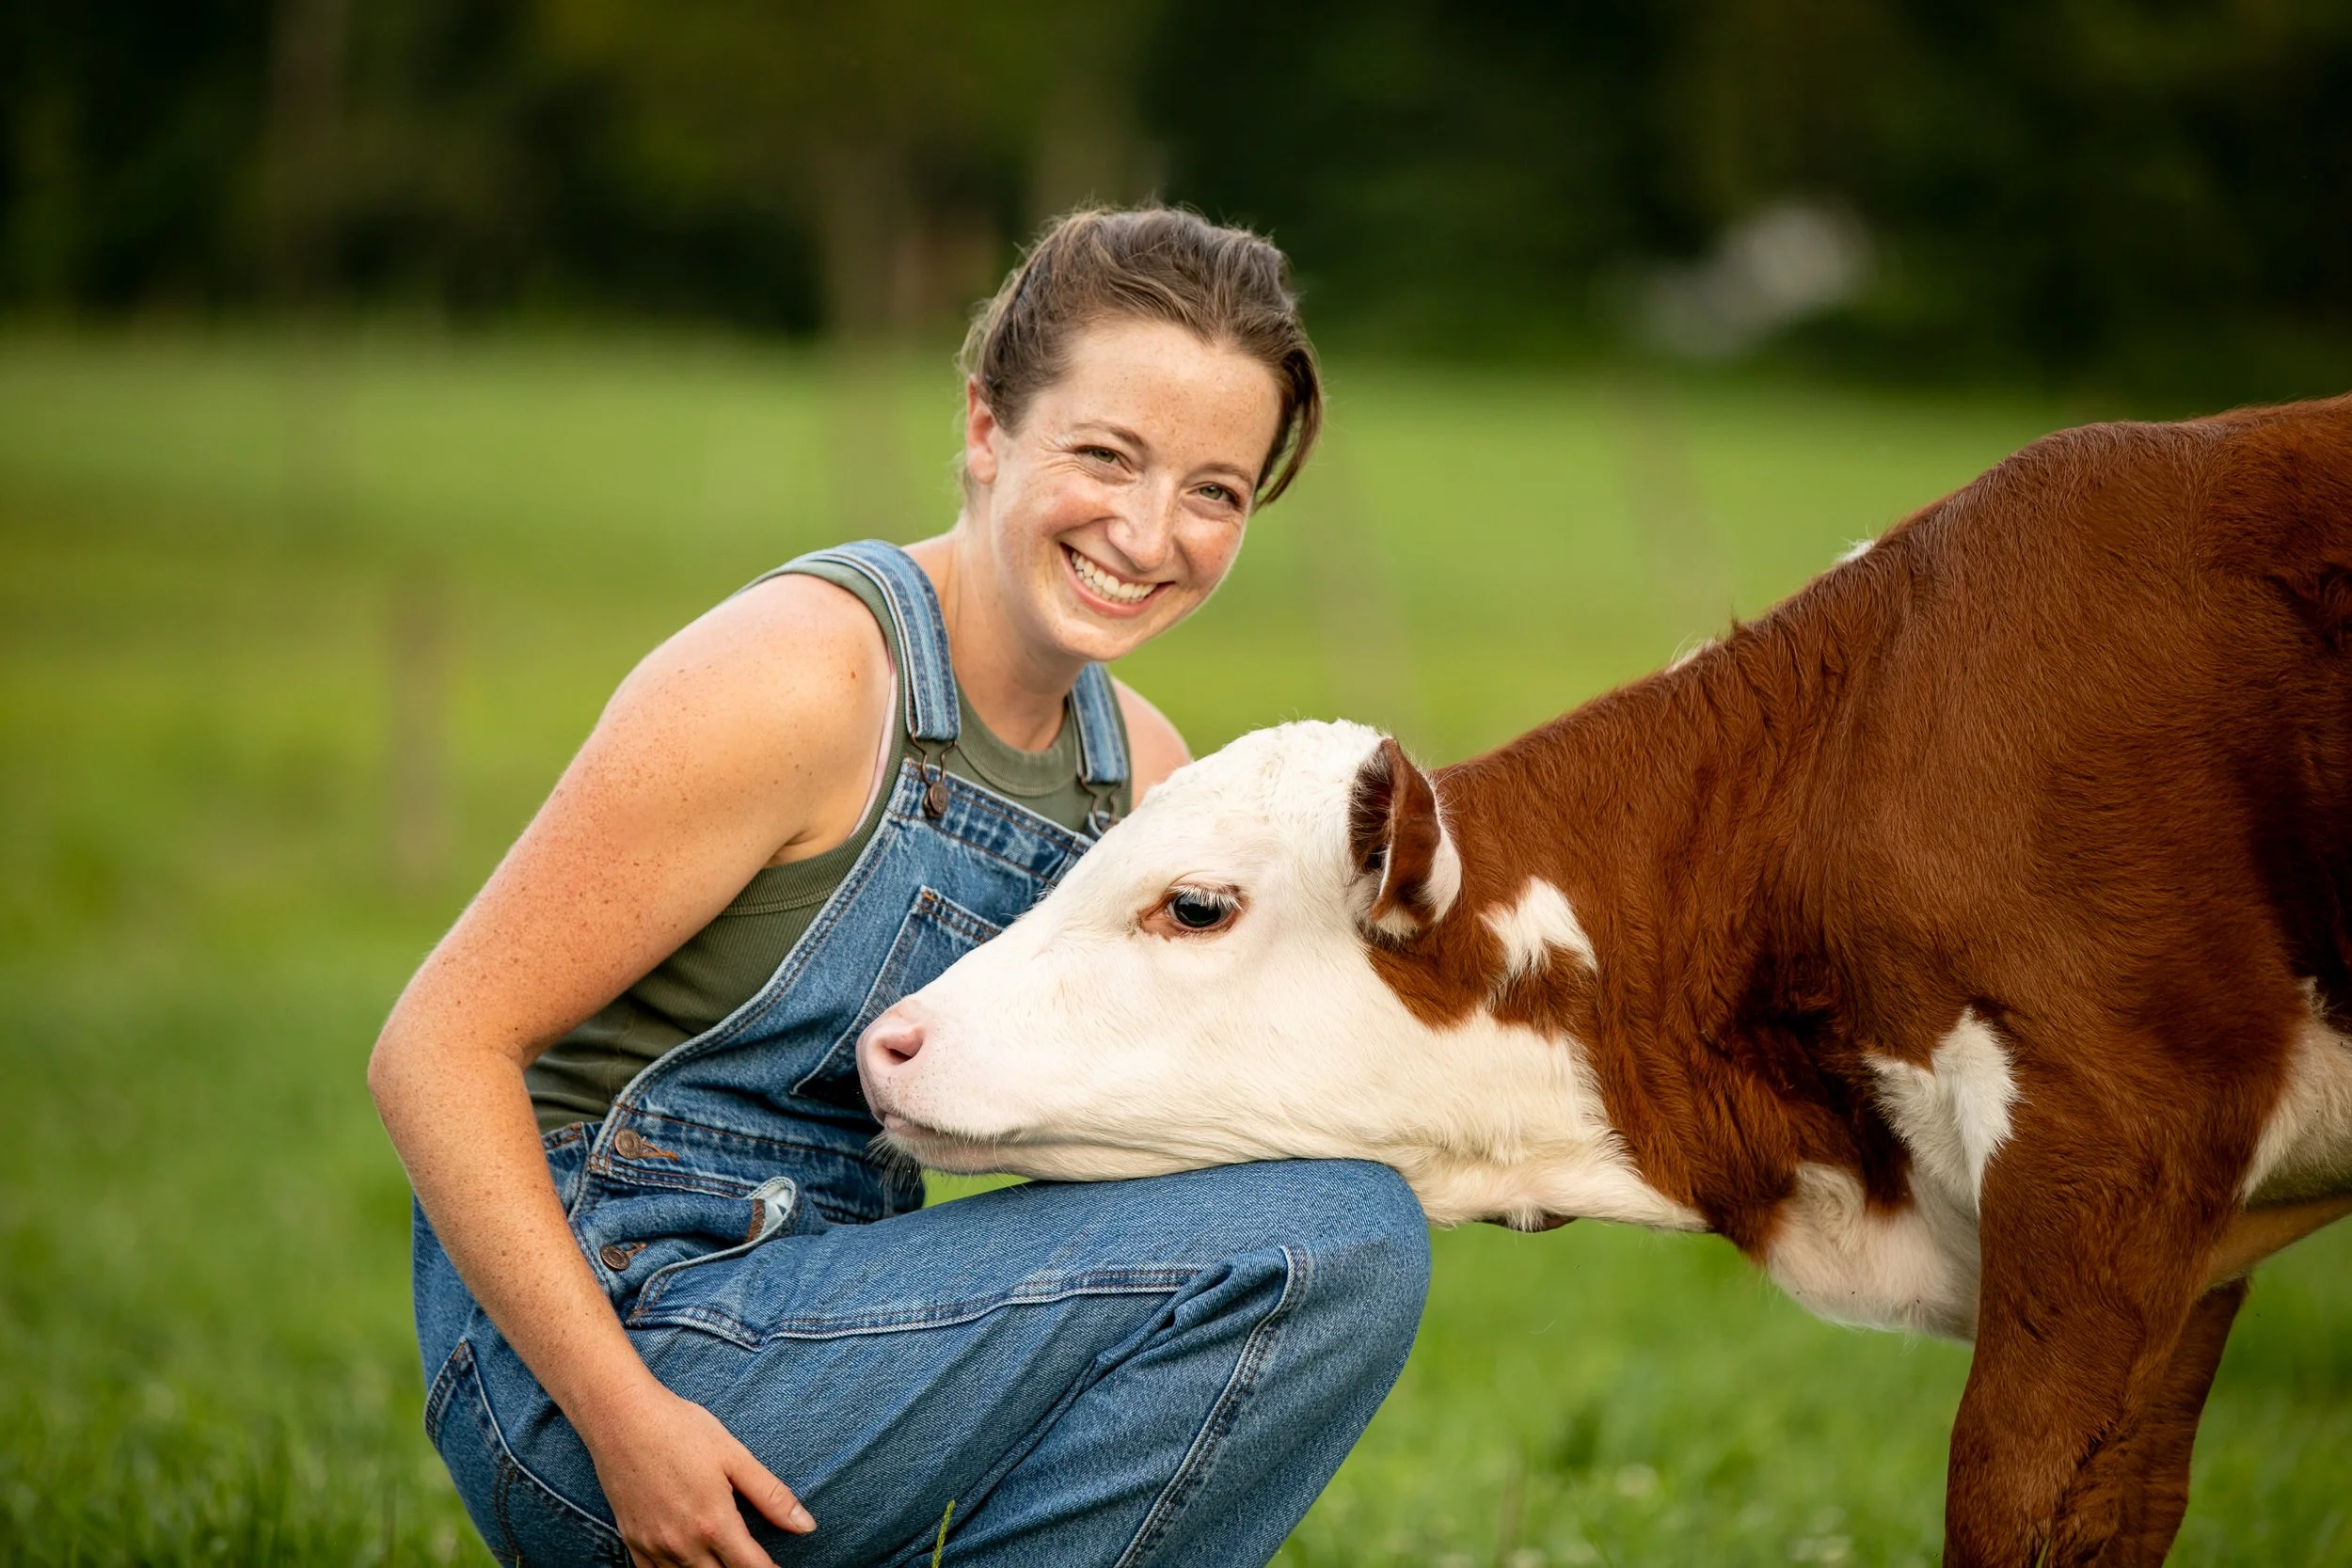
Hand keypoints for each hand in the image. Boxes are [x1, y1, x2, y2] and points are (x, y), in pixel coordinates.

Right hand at [579, 1379, 813, 1567]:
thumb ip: (771, 1496)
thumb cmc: (680, 1429)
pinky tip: (687, 1566)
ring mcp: (654, 1546)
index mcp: (713, 1523)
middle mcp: (682, 1544)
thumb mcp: (734, 1456)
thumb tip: (806, 1526)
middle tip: (752, 1562)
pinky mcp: (632, 1541)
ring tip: (725, 1562)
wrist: (621, 1417)